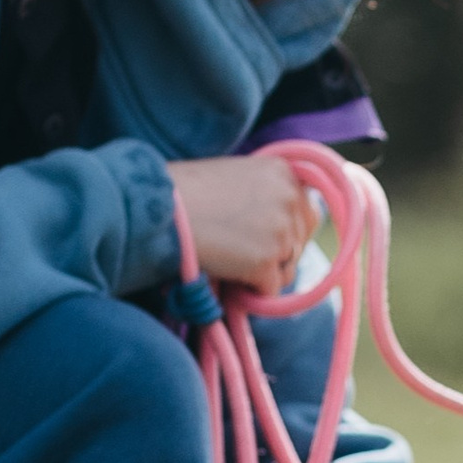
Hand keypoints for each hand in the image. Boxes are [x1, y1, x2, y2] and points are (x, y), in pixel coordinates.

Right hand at [165, 154, 319, 293]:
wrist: (157, 209)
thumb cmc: (185, 194)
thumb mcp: (236, 179)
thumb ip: (264, 197)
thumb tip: (283, 233)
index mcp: (282, 172)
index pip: (305, 213)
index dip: (283, 231)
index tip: (257, 236)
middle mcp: (290, 198)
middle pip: (300, 243)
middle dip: (277, 253)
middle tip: (241, 251)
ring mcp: (281, 230)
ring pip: (287, 269)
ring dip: (262, 272)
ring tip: (228, 258)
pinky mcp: (266, 261)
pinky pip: (269, 290)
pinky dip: (249, 290)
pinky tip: (226, 273)